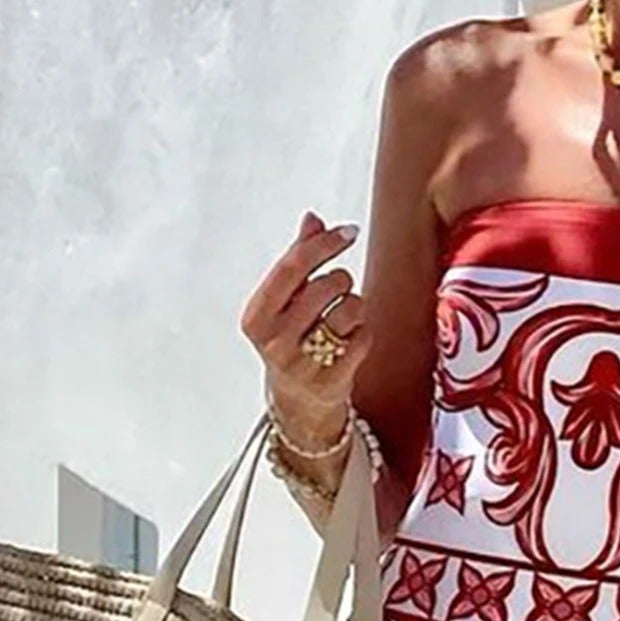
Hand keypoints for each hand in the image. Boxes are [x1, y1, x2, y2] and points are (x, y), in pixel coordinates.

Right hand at [239, 211, 370, 434]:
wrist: (298, 402)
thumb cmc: (293, 340)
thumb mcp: (286, 302)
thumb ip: (297, 260)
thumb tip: (312, 218)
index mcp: (256, 316)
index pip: (292, 267)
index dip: (324, 244)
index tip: (348, 231)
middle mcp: (273, 341)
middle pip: (326, 285)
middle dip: (340, 280)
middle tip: (336, 293)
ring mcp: (301, 364)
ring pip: (349, 309)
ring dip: (354, 307)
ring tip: (341, 319)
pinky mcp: (330, 381)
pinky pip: (363, 338)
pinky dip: (362, 334)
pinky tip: (348, 343)